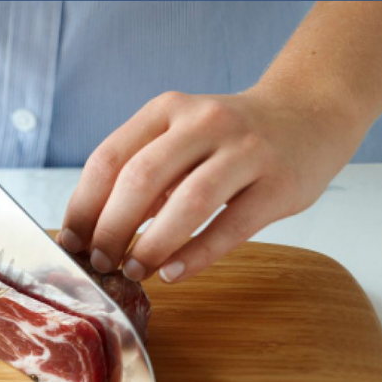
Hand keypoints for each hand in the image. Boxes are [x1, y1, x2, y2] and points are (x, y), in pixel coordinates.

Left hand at [57, 87, 367, 282]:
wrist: (310, 114)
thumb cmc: (230, 137)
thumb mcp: (180, 137)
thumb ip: (144, 174)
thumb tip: (95, 231)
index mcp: (168, 109)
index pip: (109, 158)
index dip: (83, 205)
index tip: (71, 241)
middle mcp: (205, 122)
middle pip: (141, 179)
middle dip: (112, 228)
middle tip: (101, 262)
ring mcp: (247, 150)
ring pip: (187, 202)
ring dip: (152, 244)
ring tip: (134, 270)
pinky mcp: (280, 184)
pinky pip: (231, 226)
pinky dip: (195, 254)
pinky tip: (172, 272)